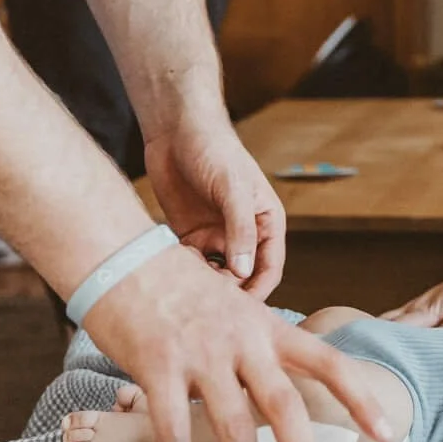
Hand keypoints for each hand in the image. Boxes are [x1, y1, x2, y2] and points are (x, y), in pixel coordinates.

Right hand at [79, 244, 395, 441]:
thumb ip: (253, 343)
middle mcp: (242, 341)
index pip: (328, 361)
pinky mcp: (158, 365)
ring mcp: (201, 353)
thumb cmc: (174, 283)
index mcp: (266, 327)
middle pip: (286, 408)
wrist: (119, 253)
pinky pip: (171, 427)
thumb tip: (266, 385)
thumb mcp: (232, 305)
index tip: (386, 434)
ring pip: (233, 429)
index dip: (360, 399)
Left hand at [145, 113, 284, 298]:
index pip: (269, 268)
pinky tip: (173, 265)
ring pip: (215, 274)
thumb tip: (244, 272)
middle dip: (227, 292)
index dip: (258, 292)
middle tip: (205, 301)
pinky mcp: (190, 234)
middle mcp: (243, 233)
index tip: (239, 312)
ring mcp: (216, 234)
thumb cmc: (214, 150)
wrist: (176, 129)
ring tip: (188, 280)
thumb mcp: (232, 189)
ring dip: (204, 283)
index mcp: (266, 223)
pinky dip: (185, 271)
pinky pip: (192, 264)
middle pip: (241, 277)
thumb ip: (240, 231)